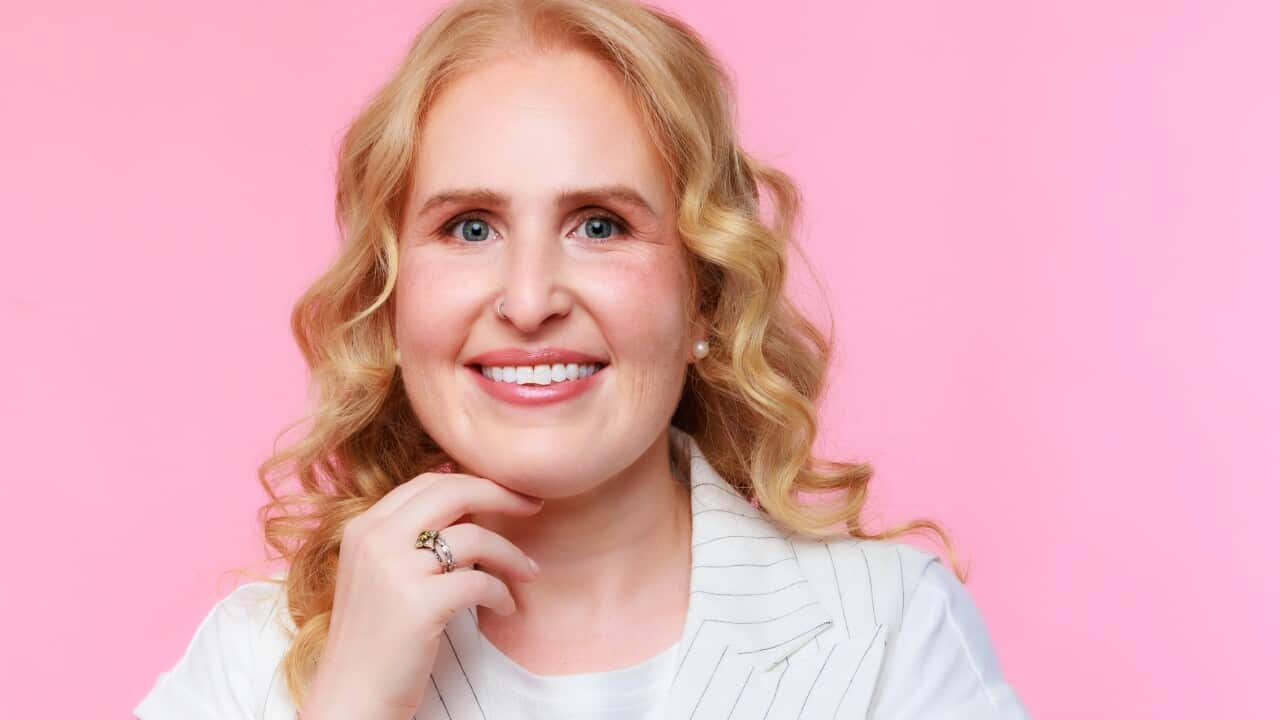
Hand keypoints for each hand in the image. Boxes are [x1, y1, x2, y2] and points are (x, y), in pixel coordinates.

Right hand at [299, 471, 542, 719]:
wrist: (351, 698)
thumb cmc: (374, 640)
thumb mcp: (378, 575)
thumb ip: (409, 539)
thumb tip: (470, 510)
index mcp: (364, 527)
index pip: (428, 483)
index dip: (475, 482)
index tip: (507, 493)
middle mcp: (375, 539)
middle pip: (454, 492)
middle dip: (502, 494)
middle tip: (534, 507)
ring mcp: (394, 570)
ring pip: (475, 536)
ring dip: (511, 554)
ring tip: (528, 572)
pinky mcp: (417, 604)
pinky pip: (479, 582)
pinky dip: (502, 592)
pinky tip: (506, 607)